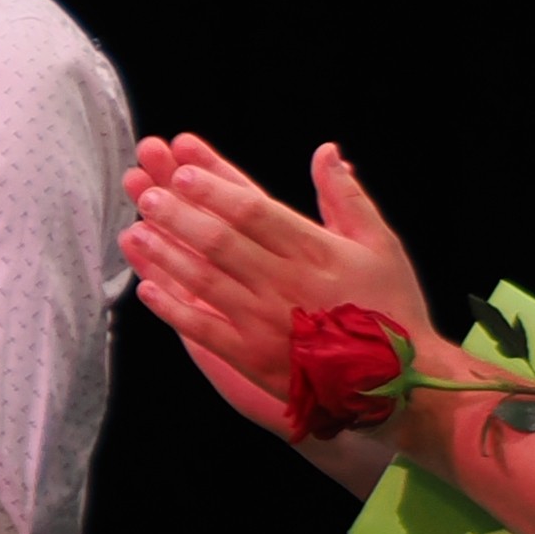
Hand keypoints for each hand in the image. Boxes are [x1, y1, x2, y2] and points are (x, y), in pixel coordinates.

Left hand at [119, 135, 435, 436]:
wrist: (399, 382)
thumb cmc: (390, 307)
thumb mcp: (380, 244)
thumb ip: (346, 197)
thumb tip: (326, 151)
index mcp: (315, 251)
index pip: (254, 210)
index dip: (214, 189)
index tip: (182, 172)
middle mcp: (285, 283)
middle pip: (219, 241)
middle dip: (178, 214)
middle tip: (147, 194)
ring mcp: (265, 322)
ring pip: (203, 280)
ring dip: (165, 254)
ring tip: (135, 230)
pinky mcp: (252, 357)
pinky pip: (203, 329)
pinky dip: (172, 308)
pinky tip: (147, 288)